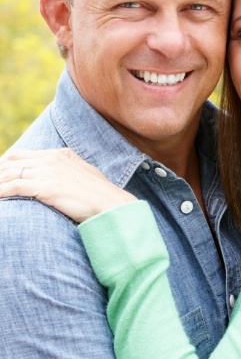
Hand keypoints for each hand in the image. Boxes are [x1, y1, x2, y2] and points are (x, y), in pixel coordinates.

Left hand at [0, 148, 136, 222]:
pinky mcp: (46, 187)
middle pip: (11, 163)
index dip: (4, 166)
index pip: (20, 155)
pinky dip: (2, 192)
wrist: (111, 204)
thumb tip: (59, 178)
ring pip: (9, 175)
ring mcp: (48, 172)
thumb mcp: (83, 175)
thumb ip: (68, 171)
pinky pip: (14, 187)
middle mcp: (51, 160)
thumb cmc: (101, 195)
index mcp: (59, 155)